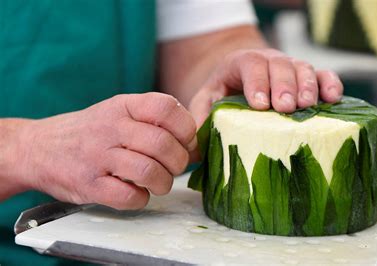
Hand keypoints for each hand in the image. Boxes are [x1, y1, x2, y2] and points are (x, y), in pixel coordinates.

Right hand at [11, 93, 195, 209]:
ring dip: (163, 183)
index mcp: (123, 105)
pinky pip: (129, 197)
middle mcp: (110, 127)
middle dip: (179, 162)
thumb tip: (197, 145)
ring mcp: (98, 157)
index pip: (167, 108)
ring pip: (149, 172)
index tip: (186, 142)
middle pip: (163, 145)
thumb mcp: (119, 112)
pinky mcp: (89, 185)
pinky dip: (141, 199)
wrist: (38, 147)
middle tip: (174, 167)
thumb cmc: (91, 132)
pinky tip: (136, 193)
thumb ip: (155, 121)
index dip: (186, 129)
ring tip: (159, 183)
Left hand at [189, 49, 343, 125]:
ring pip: (303, 67)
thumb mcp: (207, 102)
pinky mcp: (308, 78)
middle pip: (280, 64)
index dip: (256, 82)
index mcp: (241, 63)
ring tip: (307, 106)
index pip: (250, 64)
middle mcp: (268, 61)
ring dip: (307, 86)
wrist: (242, 80)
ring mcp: (290, 67)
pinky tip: (333, 98)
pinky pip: (323, 74)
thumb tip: (192, 149)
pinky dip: (330, 84)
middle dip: (283, 85)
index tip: (259, 104)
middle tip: (285, 108)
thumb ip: (200, 119)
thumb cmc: (224, 94)